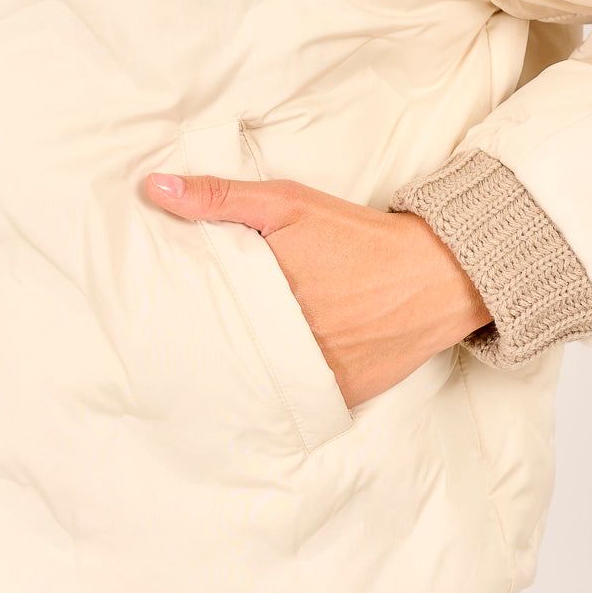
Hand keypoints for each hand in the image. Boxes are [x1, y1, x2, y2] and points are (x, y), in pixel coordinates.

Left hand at [144, 170, 493, 408]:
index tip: (161, 315)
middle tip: (181, 346)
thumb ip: (221, 196)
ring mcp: (316, 373)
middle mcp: (290, 339)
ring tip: (214, 370)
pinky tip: (265, 385)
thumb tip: (154, 188)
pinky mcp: (340, 396)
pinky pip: (295, 404)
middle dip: (210, 346)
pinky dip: (280, 396)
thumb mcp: (289, 202)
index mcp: (268, 291)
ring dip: (241, 375)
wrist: (436, 274)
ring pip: (257, 383)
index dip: (183, 314)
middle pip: (229, 350)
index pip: (204, 313)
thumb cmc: (358, 235)